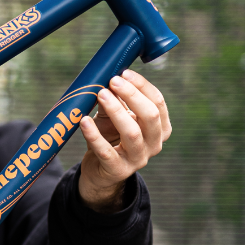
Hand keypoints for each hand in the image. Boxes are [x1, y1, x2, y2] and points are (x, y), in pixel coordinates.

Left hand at [78, 69, 171, 211]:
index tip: (124, 73)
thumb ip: (115, 100)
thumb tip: (108, 77)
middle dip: (131, 95)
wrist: (99, 172)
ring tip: (101, 95)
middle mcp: (154, 145)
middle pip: (150, 116)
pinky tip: (84, 121)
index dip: (142, 86)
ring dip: (116, 111)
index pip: (158, 103)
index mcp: (161, 129)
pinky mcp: (118, 170)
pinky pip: (106, 151)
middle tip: (112, 81)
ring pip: (132, 133)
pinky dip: (94, 135)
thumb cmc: (110, 138)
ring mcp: (138, 160)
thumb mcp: (114, 117)